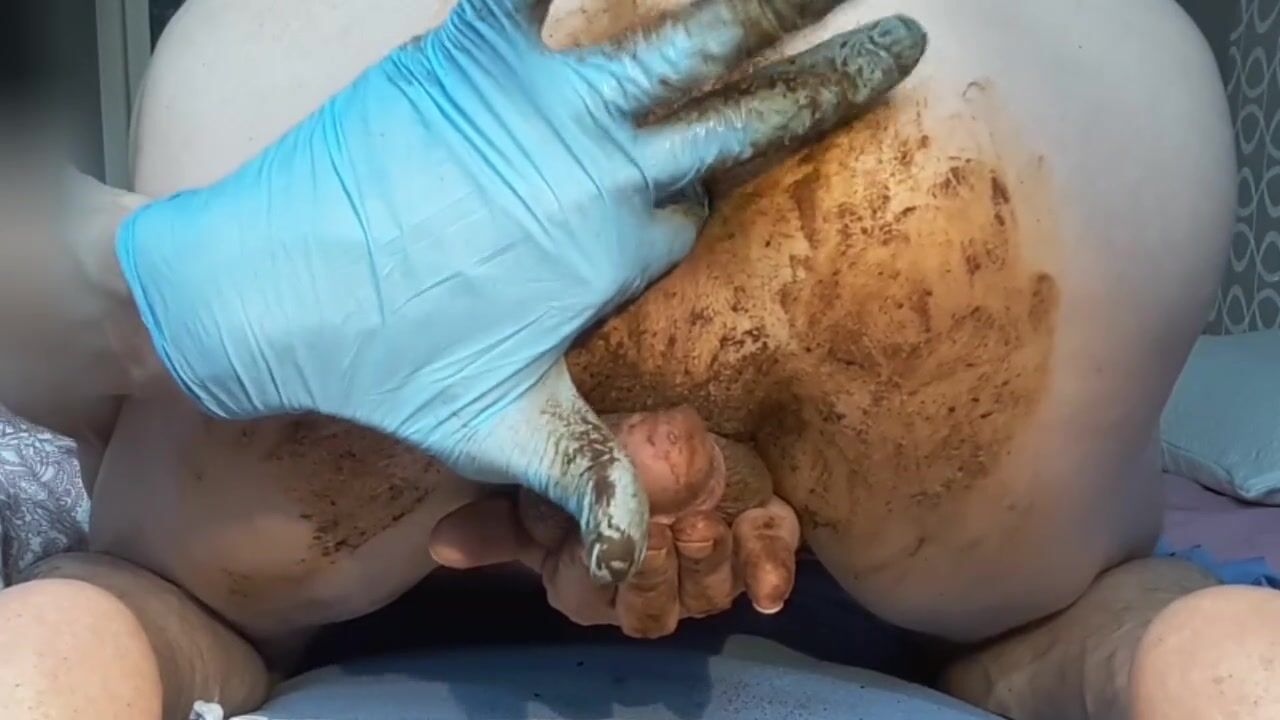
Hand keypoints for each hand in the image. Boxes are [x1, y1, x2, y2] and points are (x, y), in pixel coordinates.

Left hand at [114, 0, 924, 581]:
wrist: (262, 300)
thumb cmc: (388, 370)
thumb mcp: (505, 435)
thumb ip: (591, 479)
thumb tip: (634, 556)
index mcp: (621, 247)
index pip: (716, 190)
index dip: (760, 162)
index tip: (820, 125)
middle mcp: (606, 170)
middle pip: (747, 111)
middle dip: (833, 76)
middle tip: (902, 38)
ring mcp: (548, 106)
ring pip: (686, 38)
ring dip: (762, 5)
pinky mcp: (471, 57)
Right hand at [429, 407, 801, 637]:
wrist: (661, 424)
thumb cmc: (595, 460)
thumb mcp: (539, 483)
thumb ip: (498, 519)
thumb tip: (440, 543)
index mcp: (598, 580)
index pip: (604, 602)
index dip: (618, 583)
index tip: (623, 547)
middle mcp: (655, 583)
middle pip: (660, 611)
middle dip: (662, 577)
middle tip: (665, 532)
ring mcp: (709, 563)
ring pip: (713, 592)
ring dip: (711, 565)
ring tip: (705, 523)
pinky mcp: (757, 535)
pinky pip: (770, 563)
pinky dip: (772, 568)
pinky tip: (773, 583)